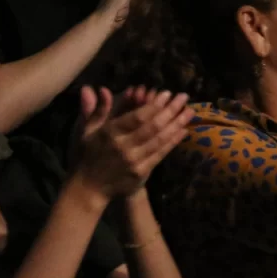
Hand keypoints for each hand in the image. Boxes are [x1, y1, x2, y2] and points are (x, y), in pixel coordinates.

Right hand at [74, 86, 192, 198]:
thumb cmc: (88, 155)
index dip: (154, 105)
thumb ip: (96, 109)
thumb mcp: (87, 130)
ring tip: (189, 111)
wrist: (89, 188)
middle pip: (153, 126)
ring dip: (176, 124)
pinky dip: (173, 142)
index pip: (137, 117)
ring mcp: (134, 161)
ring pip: (160, 140)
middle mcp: (124, 147)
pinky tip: (183, 131)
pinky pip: (160, 154)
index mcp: (110, 133)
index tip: (166, 93)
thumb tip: (102, 89)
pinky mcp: (141, 172)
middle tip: (183, 97)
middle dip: (170, 110)